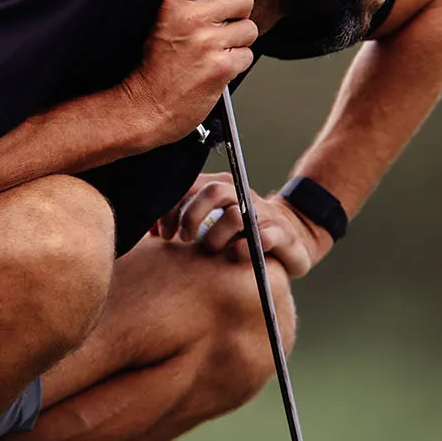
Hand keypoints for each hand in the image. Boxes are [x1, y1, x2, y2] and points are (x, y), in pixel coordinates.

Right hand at [124, 0, 257, 147]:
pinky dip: (237, 64)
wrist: (144, 107)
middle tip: (227, 26)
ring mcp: (208, 44)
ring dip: (239, 42)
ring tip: (218, 52)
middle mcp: (192, 20)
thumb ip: (188, 6)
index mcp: (174, 5)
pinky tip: (217, 69)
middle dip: (240, 14)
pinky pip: (247, 56)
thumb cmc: (152, 71)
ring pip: (249, 30)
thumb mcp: (161, 25)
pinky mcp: (221, 67)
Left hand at [153, 172, 329, 277]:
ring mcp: (263, 214)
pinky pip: (267, 235)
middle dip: (191, 216)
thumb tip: (148, 231)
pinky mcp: (282, 234)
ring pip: (235, 214)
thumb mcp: (210, 226)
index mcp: (222, 190)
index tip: (162, 234)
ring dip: (217, 235)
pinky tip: (239, 255)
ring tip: (212, 251)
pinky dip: (251, 245)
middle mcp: (242, 196)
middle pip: (212, 191)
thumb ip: (183, 222)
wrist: (293, 238)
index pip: (190, 186)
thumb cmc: (240, 237)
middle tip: (182, 240)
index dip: (171, 209)